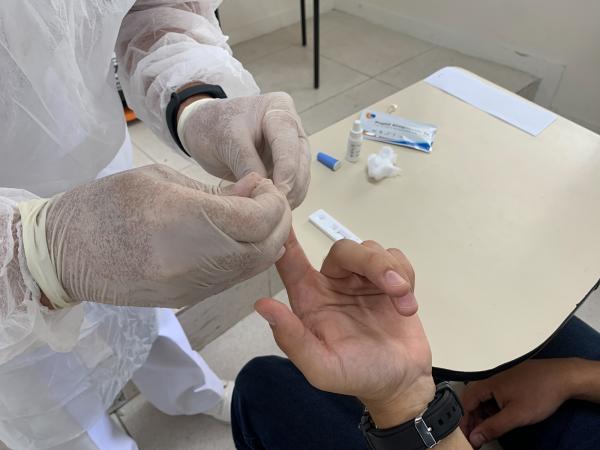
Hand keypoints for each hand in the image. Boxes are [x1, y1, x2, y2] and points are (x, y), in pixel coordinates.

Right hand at [33, 165, 290, 307]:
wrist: (64, 255)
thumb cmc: (106, 204)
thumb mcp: (161, 180)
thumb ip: (215, 191)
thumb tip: (254, 192)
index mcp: (190, 222)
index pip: (259, 218)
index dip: (272, 200)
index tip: (261, 184)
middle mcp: (199, 261)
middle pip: (265, 247)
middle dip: (277, 221)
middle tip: (265, 199)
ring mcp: (195, 286)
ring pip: (254, 267)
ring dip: (265, 240)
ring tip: (252, 215)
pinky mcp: (188, 298)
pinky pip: (233, 278)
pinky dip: (246, 257)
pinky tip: (235, 236)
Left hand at [177, 92, 310, 208]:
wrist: (204, 129)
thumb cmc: (214, 125)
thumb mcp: (227, 141)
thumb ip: (247, 163)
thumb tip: (266, 192)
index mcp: (279, 109)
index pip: (288, 142)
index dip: (286, 169)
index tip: (279, 192)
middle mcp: (291, 127)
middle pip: (300, 160)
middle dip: (291, 186)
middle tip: (277, 207)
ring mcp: (291, 148)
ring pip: (300, 176)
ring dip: (291, 195)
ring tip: (275, 212)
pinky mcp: (285, 166)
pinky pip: (292, 185)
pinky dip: (285, 198)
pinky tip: (274, 210)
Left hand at [256, 230, 434, 427]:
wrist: (401, 383)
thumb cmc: (356, 376)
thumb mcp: (320, 367)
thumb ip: (293, 339)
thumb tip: (262, 306)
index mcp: (309, 299)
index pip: (291, 262)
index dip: (286, 239)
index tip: (284, 212)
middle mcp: (333, 283)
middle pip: (343, 249)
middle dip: (371, 262)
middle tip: (394, 288)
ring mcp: (362, 279)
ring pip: (371, 250)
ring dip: (392, 272)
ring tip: (404, 304)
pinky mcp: (390, 279)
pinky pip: (395, 258)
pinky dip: (405, 274)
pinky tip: (407, 304)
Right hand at [461, 359, 577, 447]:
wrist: (563, 377)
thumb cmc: (540, 392)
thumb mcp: (516, 416)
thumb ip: (493, 427)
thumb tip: (475, 437)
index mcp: (486, 383)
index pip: (465, 403)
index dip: (464, 422)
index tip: (467, 437)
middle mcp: (489, 377)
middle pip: (472, 400)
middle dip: (473, 419)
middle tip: (478, 436)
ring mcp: (499, 377)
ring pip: (483, 397)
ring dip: (483, 414)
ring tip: (490, 429)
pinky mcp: (508, 378)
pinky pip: (493, 393)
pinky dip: (493, 407)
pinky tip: (501, 416)